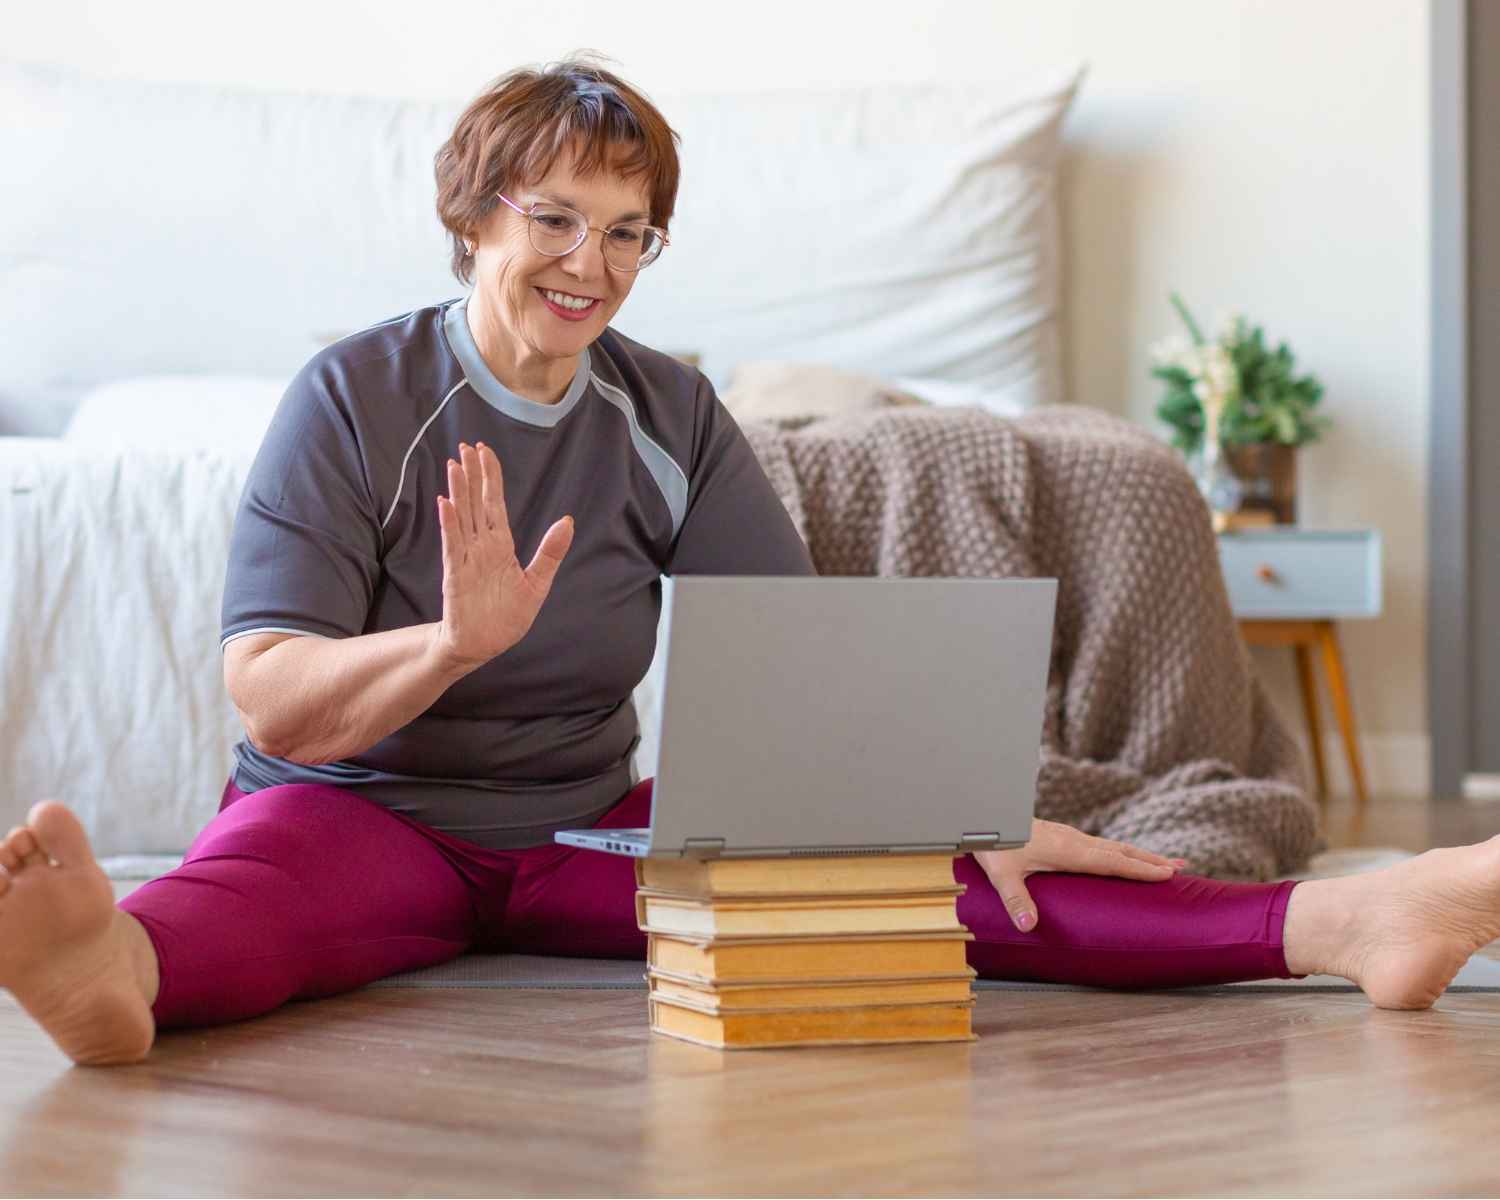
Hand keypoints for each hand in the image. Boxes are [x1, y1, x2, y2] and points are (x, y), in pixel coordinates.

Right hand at [431, 441, 574, 672]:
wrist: (483, 645)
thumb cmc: (507, 617)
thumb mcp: (537, 584)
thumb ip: (550, 553)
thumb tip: (568, 520)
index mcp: (501, 545)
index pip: (494, 504)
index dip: (490, 477)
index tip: (486, 451)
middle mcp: (481, 546)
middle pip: (476, 503)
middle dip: (472, 474)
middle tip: (467, 446)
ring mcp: (466, 558)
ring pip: (462, 517)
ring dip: (458, 491)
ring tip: (455, 464)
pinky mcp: (455, 574)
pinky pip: (452, 544)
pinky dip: (449, 524)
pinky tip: (445, 503)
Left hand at [973, 819, 1185, 932]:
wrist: (984, 813)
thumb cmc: (993, 844)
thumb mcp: (1002, 874)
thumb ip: (1016, 900)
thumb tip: (1028, 926)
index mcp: (1069, 851)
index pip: (1113, 862)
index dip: (1141, 868)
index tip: (1170, 873)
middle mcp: (1075, 841)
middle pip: (1121, 851)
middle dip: (1151, 860)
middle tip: (1183, 866)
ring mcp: (1069, 836)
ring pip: (1112, 846)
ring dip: (1139, 854)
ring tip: (1163, 862)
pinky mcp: (1062, 836)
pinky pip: (1100, 846)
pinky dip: (1120, 852)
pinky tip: (1120, 858)